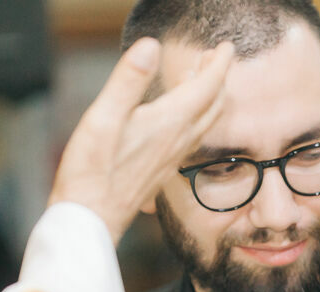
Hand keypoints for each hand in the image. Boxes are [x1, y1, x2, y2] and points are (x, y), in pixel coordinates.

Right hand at [47, 38, 233, 240]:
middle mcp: (179, 140)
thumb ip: (128, 80)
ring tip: (203, 77)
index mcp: (169, 123)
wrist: (93, 217)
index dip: (218, 64)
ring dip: (209, 97)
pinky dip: (196, 116)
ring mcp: (174, 156)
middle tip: (216, 56)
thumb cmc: (92, 170)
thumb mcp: (104, 117)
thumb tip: (150, 46)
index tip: (226, 47)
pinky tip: (183, 116)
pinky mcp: (165, 167)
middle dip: (217, 77)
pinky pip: (192, 136)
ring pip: (204, 122)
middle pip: (211, 104)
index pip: (206, 87)